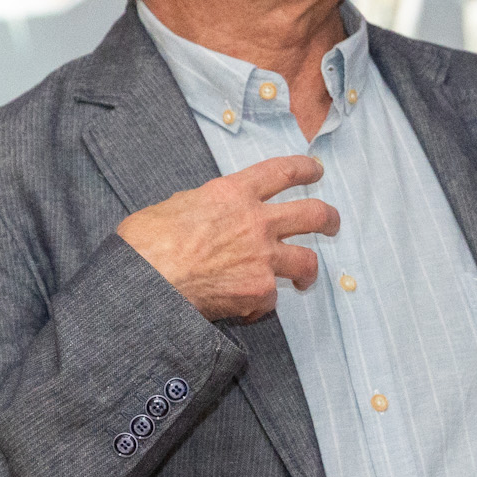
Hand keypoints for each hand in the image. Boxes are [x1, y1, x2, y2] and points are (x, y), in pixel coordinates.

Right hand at [116, 155, 339, 322]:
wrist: (144, 283)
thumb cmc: (146, 243)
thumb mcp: (174, 205)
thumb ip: (201, 205)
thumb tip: (203, 213)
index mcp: (233, 193)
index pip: (283, 171)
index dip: (305, 169)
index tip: (315, 170)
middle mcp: (257, 221)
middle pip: (313, 214)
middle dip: (329, 219)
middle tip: (331, 224)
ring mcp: (262, 257)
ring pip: (307, 261)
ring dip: (309, 270)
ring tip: (305, 278)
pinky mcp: (259, 291)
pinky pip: (272, 299)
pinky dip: (260, 305)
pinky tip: (245, 308)